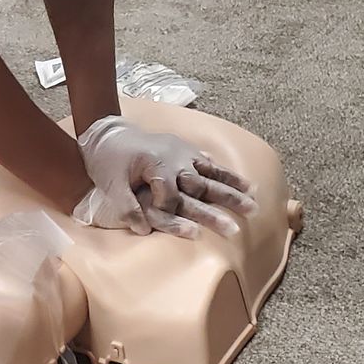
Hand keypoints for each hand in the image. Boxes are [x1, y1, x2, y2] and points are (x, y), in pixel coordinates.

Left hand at [71, 116, 254, 239]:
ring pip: (212, 174)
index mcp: (157, 166)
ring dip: (234, 189)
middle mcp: (175, 159)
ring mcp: (184, 154)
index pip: (171, 197)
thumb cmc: (109, 160)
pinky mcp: (186, 150)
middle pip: (202, 186)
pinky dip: (227, 173)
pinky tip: (244, 183)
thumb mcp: (111, 184)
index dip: (171, 214)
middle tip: (240, 225)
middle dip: (222, 205)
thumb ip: (127, 207)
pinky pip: (211, 163)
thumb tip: (143, 230)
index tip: (180, 229)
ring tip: (254, 201)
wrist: (108, 132)